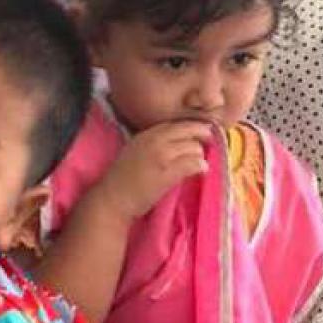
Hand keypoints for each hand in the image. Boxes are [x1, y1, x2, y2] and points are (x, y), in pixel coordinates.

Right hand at [94, 121, 213, 221]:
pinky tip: (202, 170)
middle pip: (187, 130)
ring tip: (201, 162)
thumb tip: (176, 142)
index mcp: (145, 134)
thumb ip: (152, 143)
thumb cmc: (122, 179)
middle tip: (210, 141)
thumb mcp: (134, 151)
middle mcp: (154, 140)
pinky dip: (201, 166)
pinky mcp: (167, 173)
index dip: (191, 126)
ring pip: (193, 147)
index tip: (200, 130)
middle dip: (202, 134)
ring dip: (200, 154)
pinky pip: (193, 163)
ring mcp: (162, 156)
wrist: (112, 199)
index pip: (175, 123)